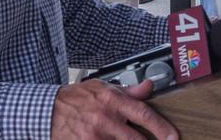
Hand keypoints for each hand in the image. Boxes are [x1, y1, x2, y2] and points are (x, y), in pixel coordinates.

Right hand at [51, 79, 177, 139]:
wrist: (47, 110)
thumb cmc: (77, 98)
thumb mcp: (103, 87)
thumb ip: (129, 90)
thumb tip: (150, 86)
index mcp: (112, 101)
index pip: (143, 114)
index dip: (161, 128)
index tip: (173, 137)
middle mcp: (105, 120)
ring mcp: (94, 136)